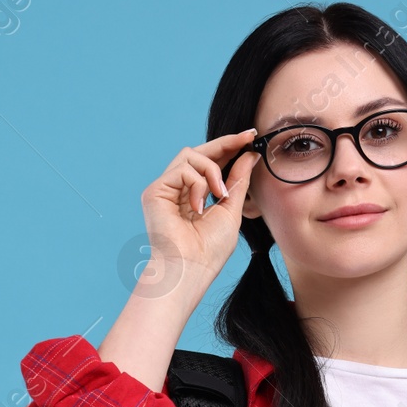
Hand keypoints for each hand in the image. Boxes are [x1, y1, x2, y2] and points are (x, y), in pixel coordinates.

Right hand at [138, 129, 261, 301]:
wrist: (190, 269)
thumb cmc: (210, 250)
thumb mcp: (231, 209)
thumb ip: (238, 181)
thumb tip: (250, 154)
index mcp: (194, 195)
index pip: (210, 163)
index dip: (229, 148)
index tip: (251, 137)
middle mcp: (177, 189)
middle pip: (198, 152)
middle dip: (225, 143)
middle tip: (247, 137)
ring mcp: (165, 189)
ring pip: (190, 155)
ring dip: (212, 170)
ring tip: (220, 193)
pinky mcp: (155, 191)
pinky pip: (182, 169)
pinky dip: (198, 184)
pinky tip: (200, 206)